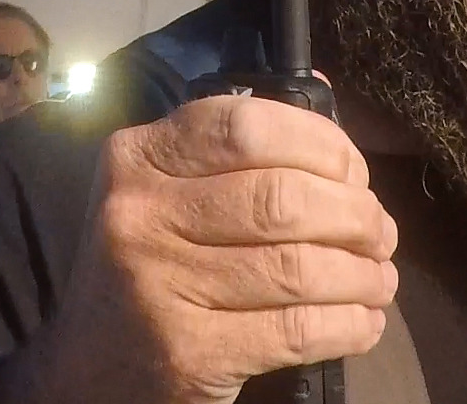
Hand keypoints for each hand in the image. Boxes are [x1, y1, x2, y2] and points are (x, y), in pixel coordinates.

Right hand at [0, 96, 398, 403]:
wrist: (85, 369)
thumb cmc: (148, 264)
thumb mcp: (163, 192)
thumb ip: (235, 145)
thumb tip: (327, 97)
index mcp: (137, 157)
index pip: (247, 125)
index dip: (322, 144)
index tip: (355, 174)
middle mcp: (138, 214)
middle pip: (282, 198)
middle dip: (356, 215)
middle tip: (380, 233)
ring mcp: (159, 286)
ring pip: (298, 267)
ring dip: (363, 275)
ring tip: (380, 279)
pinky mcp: (188, 353)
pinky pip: (297, 330)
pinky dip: (349, 324)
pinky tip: (364, 321)